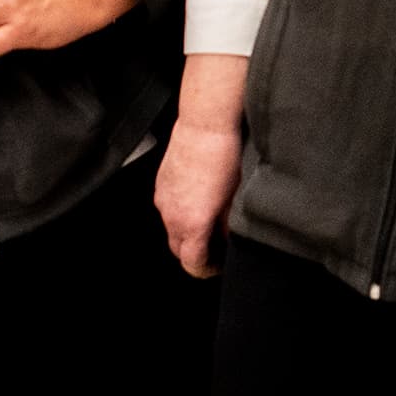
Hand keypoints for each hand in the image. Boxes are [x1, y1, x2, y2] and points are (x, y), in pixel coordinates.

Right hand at [154, 118, 240, 275]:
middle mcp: (171, 216)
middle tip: (216, 249)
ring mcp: (163, 200)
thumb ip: (227, 227)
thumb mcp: (235, 199)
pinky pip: (167, 210)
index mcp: (191, 224)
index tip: (219, 266)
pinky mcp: (160, 185)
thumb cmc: (223, 158)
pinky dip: (180, 215)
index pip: (192, 264)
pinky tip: (198, 201)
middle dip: (195, 255)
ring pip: (171, 230)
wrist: (203, 125)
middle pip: (178, 251)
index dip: (207, 270)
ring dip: (187, 234)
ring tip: (208, 223)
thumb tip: (227, 240)